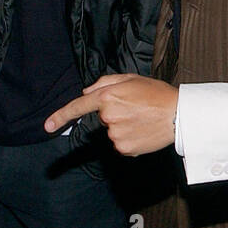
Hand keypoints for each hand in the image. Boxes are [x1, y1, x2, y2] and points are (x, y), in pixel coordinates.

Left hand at [43, 73, 177, 155]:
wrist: (179, 114)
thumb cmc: (158, 94)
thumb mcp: (132, 79)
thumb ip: (105, 82)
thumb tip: (86, 93)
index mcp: (108, 96)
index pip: (78, 107)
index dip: (61, 116)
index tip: (47, 126)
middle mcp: (109, 116)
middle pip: (104, 118)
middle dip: (116, 114)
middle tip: (138, 108)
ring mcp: (116, 134)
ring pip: (113, 132)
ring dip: (125, 127)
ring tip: (144, 120)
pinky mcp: (125, 148)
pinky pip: (122, 144)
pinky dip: (131, 139)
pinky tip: (144, 131)